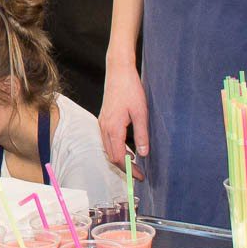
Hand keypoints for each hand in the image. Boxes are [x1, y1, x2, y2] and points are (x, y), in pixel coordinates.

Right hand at [97, 60, 148, 179]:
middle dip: (124, 168)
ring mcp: (102, 123)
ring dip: (120, 159)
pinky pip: (108, 141)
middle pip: (112, 156)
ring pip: (109, 149)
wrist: (118, 71)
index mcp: (113, 128)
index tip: (140, 176)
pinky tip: (128, 149)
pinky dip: (117, 149)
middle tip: (139, 173)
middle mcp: (104, 128)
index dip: (130, 170)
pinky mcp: (104, 119)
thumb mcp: (141, 113)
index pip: (119, 157)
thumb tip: (143, 154)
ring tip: (135, 164)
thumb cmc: (130, 89)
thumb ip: (142, 135)